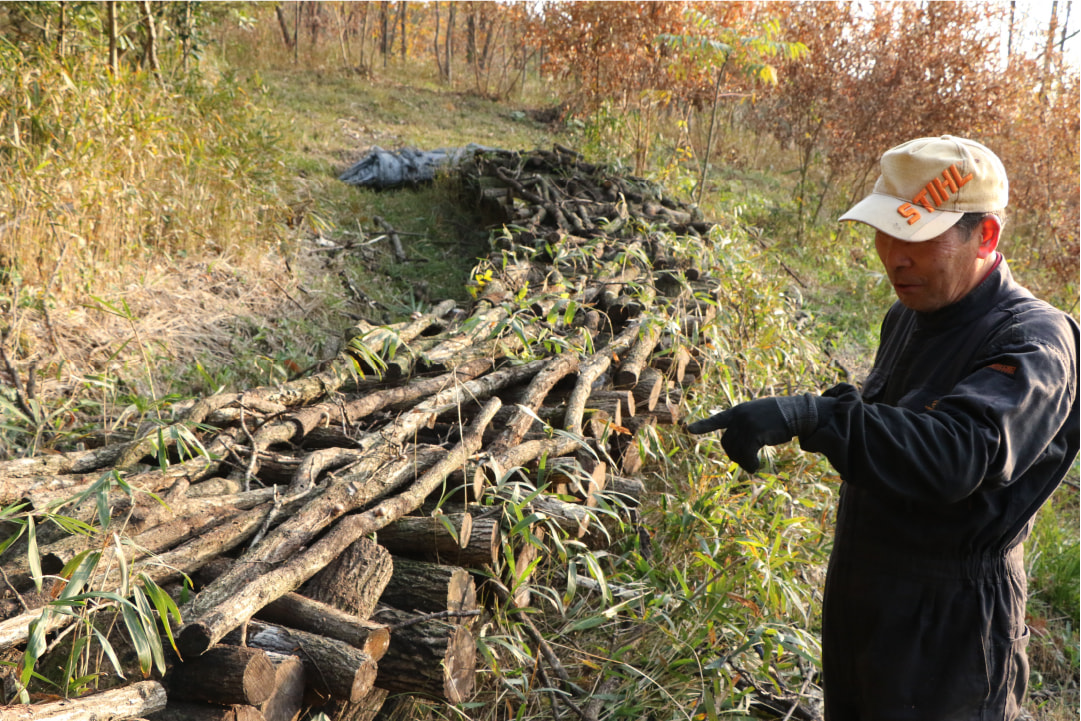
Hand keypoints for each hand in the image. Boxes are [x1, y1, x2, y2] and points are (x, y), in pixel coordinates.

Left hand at [687, 395, 821, 472]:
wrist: (797, 412)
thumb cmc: (781, 417)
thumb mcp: (759, 415)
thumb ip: (746, 424)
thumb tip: (738, 446)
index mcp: (738, 411)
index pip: (718, 419)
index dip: (703, 425)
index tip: (689, 429)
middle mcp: (739, 416)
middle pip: (727, 442)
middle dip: (734, 455)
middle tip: (747, 462)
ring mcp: (746, 423)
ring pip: (736, 450)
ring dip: (744, 462)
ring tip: (753, 466)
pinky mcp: (754, 432)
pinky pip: (746, 454)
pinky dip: (750, 464)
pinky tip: (756, 467)